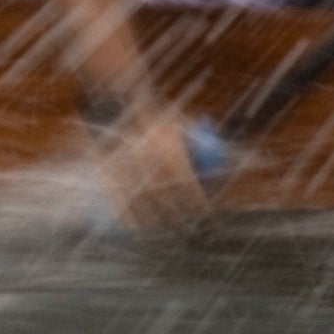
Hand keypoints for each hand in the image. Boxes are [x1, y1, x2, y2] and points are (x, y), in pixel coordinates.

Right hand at [97, 102, 211, 228]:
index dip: (200, 205)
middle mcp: (151, 165)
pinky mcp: (109, 174)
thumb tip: (224, 156)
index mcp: (171, 151)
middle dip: (182, 219)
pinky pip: (121, 204)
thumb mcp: (179, 120)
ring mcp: (128, 171)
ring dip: (158, 225)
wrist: (116, 103)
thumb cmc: (155, 113)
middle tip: (187, 225)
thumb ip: (201, 137)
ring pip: (146, 208)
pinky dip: (130, 220)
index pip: (190, 188)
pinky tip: (138, 230)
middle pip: (170, 202)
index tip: (205, 214)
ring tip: (166, 230)